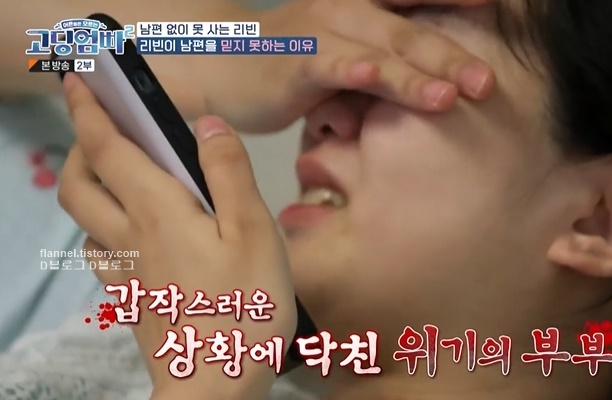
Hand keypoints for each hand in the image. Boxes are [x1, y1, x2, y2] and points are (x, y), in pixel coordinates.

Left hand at [58, 73, 293, 398]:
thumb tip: (207, 122)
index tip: (81, 79)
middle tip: (103, 131)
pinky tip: (137, 236)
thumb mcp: (254, 230)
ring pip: (86, 221)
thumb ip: (230, 172)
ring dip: (91, 189)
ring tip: (122, 179)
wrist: (216, 385)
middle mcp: (131, 237)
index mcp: (158, 211)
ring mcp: (127, 272)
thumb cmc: (244, 306)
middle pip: (79, 185)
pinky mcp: (134, 300)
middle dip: (80, 148)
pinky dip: (107, 231)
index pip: (108, 149)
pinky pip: (104, 255)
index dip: (90, 109)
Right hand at [197, 0, 495, 131]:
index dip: (460, 2)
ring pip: (380, 50)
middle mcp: (349, 7)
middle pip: (411, 29)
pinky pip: (331, 65)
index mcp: (367, 3)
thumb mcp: (351, 60)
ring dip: (418, 73)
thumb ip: (390, 69)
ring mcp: (322, 30)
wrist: (224, 65)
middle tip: (490, 82)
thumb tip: (441, 93)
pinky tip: (376, 76)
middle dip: (454, 55)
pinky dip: (355, 71)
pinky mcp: (297, 60)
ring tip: (457, 95)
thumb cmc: (297, 66)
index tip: (504, 13)